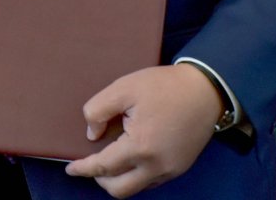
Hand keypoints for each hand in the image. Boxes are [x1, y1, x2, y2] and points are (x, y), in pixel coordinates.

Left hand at [64, 63, 221, 196]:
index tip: (70, 169)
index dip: (83, 169)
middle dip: (100, 179)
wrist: (205, 90)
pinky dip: (136, 175)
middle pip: (119, 189)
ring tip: (110, 158)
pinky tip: (131, 157)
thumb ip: (98, 110)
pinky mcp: (180, 167)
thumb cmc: (164, 86)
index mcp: (140, 146)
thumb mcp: (123, 88)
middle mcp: (157, 165)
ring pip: (137, 187)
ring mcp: (171, 169)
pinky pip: (152, 181)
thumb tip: (92, 134)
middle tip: (90, 164)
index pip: (104, 167)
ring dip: (119, 179)